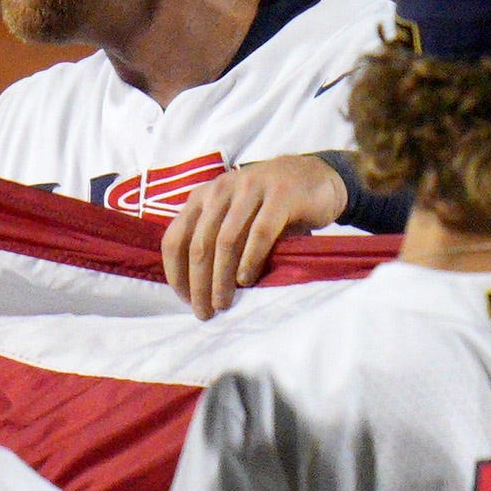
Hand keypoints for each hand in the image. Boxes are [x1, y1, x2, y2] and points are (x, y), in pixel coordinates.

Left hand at [161, 157, 347, 315]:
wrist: (315, 178)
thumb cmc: (267, 208)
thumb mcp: (232, 219)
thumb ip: (212, 241)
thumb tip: (197, 290)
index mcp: (201, 197)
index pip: (175, 238)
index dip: (176, 273)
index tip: (186, 300)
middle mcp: (220, 190)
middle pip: (199, 244)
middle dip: (199, 284)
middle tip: (205, 312)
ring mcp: (249, 188)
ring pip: (226, 241)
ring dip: (221, 278)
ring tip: (223, 303)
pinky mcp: (280, 195)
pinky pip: (259, 233)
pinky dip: (250, 260)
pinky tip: (247, 280)